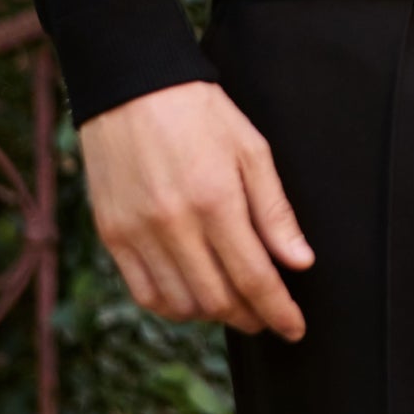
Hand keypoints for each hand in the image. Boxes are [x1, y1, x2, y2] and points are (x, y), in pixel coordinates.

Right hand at [78, 78, 314, 338]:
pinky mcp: (113, 235)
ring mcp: (138, 233)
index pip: (253, 277)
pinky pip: (145, 294)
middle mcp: (174, 224)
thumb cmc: (199, 112)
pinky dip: (173, 306)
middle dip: (250, 316)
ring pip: (181, 305)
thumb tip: (300, 262)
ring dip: (213, 314)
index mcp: (216, 199)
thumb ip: (275, 210)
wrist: (131, 86)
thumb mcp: (250, 148)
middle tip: (268, 316)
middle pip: (218, 299)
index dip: (278, 310)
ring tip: (233, 304)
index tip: (295, 327)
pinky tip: (192, 298)